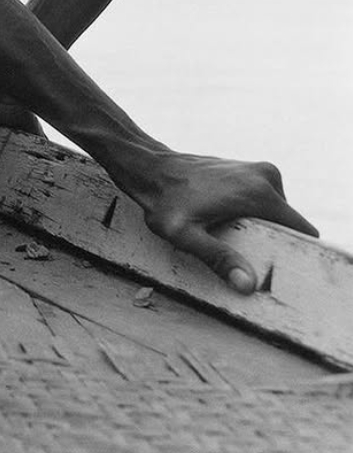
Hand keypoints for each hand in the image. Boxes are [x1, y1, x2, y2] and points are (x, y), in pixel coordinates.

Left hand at [134, 152, 319, 292]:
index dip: (295, 252)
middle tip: (245, 257)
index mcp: (259, 193)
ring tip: (230, 237)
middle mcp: (265, 177)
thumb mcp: (185, 234)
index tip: (280, 269)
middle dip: (273, 242)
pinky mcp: (248, 170)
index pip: (303, 230)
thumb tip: (248, 284)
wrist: (149, 168)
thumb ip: (217, 257)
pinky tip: (227, 223)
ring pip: (276, 213)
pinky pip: (264, 201)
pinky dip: (253, 215)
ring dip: (261, 228)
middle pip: (288, 223)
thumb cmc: (163, 201)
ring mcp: (257, 171)